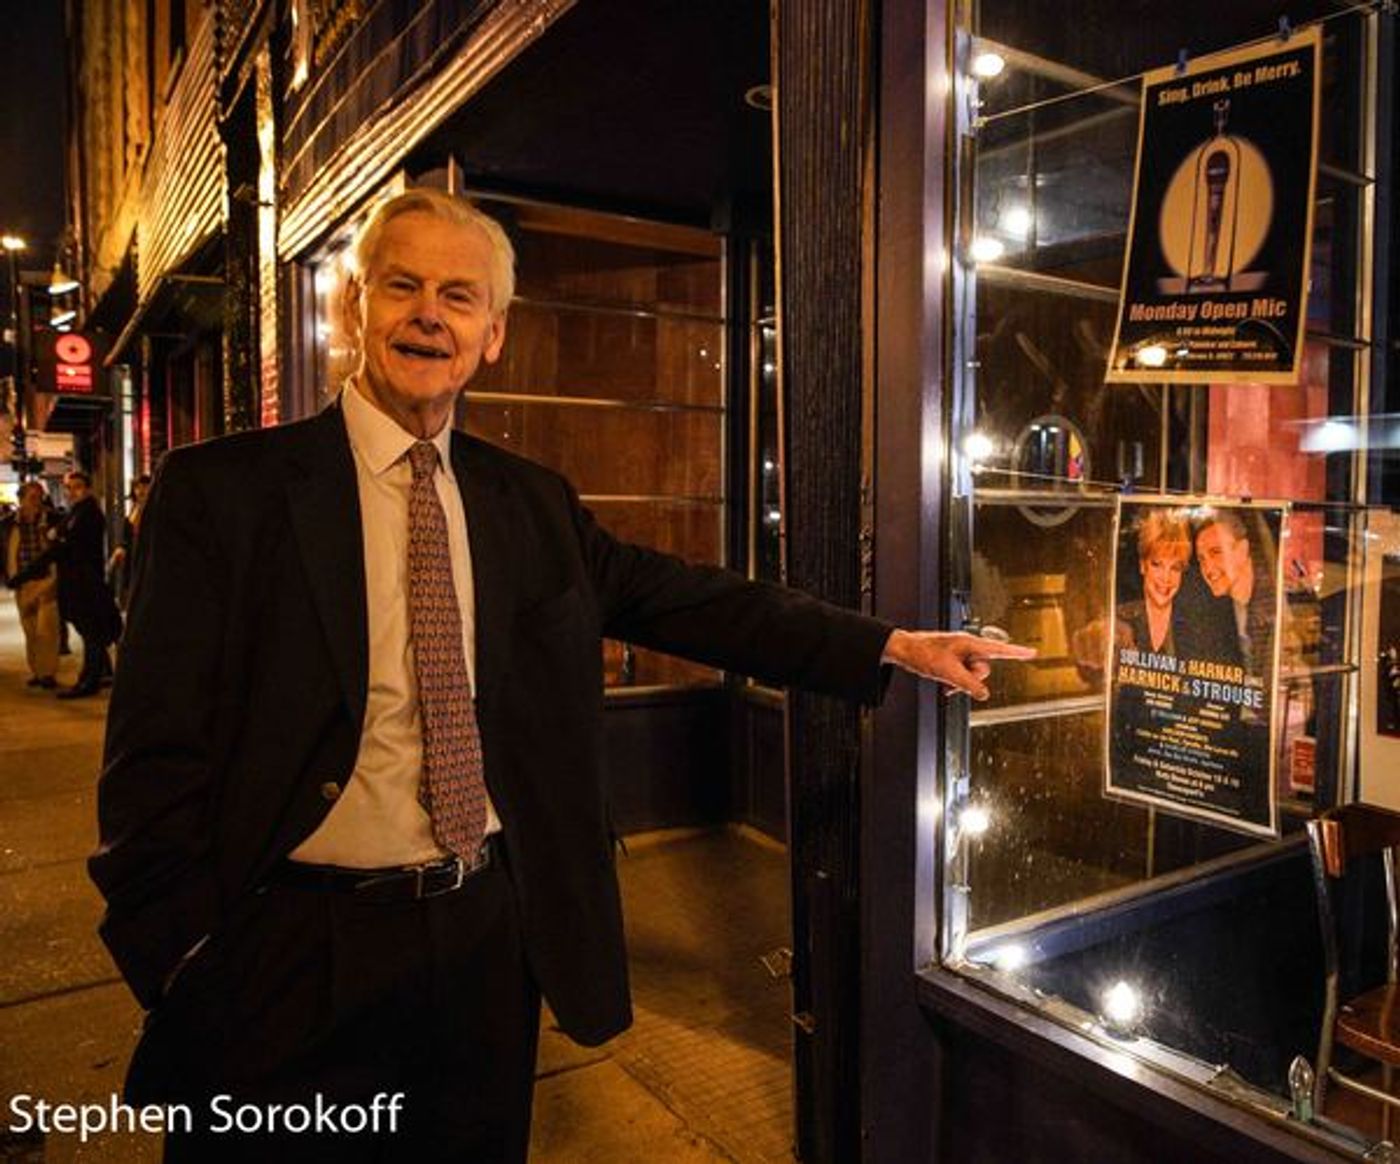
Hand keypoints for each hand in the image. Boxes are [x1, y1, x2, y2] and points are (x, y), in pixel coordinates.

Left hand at [881, 629, 1036, 700]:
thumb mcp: (948, 672)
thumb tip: (984, 695)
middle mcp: (968, 648)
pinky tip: (945, 685)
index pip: (999, 650)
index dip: (1017, 652)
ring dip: (961, 683)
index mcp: (970, 643)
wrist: (904, 650)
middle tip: (953, 676)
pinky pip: (963, 677)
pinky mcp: (954, 661)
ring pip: (972, 676)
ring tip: (945, 679)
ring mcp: (961, 655)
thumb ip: (968, 684)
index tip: (1033, 653)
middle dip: (971, 678)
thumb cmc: (923, 653)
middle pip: (984, 669)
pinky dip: (956, 683)